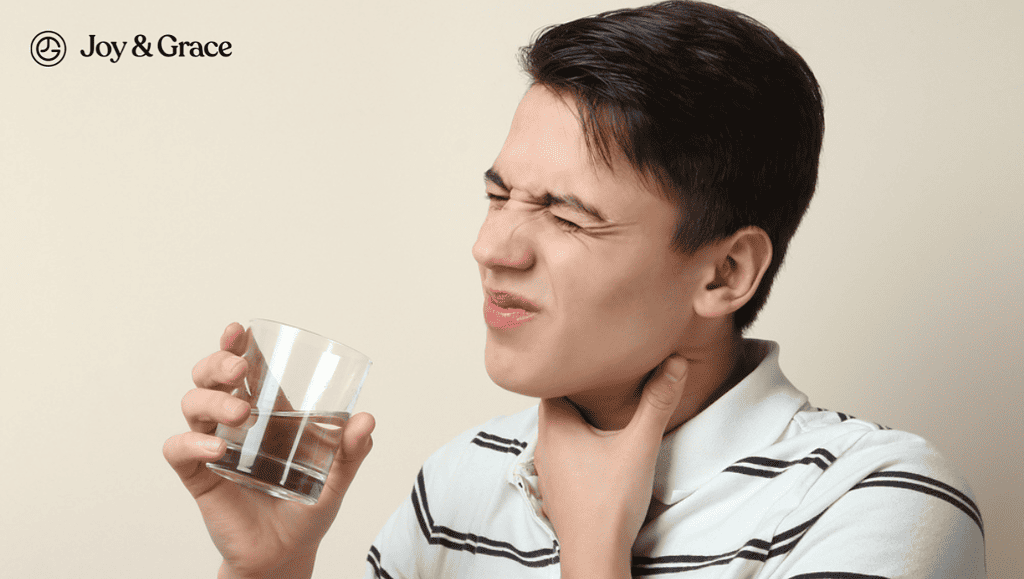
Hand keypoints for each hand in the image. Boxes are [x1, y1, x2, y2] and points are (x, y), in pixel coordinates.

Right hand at [162, 323, 375, 578]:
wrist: (287, 556)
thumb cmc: (309, 511)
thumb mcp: (337, 479)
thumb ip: (352, 451)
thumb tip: (365, 420)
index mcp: (269, 414)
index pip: (246, 368)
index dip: (236, 344)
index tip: (239, 329)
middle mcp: (237, 424)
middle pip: (210, 377)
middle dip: (218, 362)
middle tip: (239, 367)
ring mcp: (214, 447)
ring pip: (192, 404)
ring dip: (213, 400)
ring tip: (242, 413)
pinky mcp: (199, 477)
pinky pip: (178, 450)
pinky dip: (192, 443)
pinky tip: (218, 449)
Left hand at [535, 355, 687, 578]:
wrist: (595, 554)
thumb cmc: (609, 503)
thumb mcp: (639, 445)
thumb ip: (657, 403)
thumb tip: (675, 362)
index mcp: (553, 425)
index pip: (552, 379)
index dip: (571, 365)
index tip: (591, 354)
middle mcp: (543, 444)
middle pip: (557, 403)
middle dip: (579, 390)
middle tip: (605, 374)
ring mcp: (547, 468)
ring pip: (560, 430)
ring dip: (579, 418)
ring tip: (605, 405)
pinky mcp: (557, 487)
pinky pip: (564, 453)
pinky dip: (579, 442)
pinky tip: (599, 445)